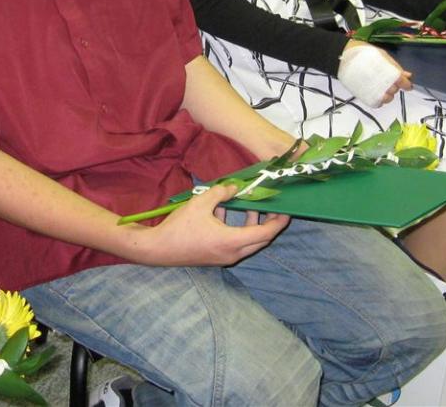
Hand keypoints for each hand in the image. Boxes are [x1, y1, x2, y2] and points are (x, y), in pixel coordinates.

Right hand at [133, 184, 288, 266]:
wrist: (158, 249)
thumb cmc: (180, 227)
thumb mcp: (200, 203)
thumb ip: (220, 192)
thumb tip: (234, 188)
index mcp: (232, 241)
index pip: (265, 233)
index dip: (278, 222)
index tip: (287, 211)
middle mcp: (232, 253)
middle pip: (260, 240)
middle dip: (269, 223)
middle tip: (273, 208)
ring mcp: (224, 257)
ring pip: (248, 242)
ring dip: (251, 225)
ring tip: (249, 206)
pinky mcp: (216, 257)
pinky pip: (235, 243)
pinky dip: (237, 229)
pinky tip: (224, 213)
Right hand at [339, 39, 411, 106]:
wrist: (344, 56)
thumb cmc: (364, 53)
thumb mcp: (383, 56)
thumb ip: (395, 67)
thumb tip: (408, 75)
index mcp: (389, 73)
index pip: (404, 83)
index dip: (406, 84)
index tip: (406, 84)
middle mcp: (383, 84)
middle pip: (395, 90)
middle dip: (394, 86)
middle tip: (387, 79)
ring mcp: (374, 92)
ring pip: (387, 99)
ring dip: (387, 94)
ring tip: (381, 87)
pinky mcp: (365, 96)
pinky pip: (377, 103)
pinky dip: (379, 99)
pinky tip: (375, 92)